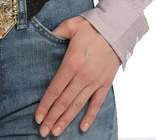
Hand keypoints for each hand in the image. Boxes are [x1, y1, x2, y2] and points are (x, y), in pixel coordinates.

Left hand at [34, 16, 119, 135]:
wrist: (117, 28)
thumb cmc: (92, 25)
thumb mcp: (69, 26)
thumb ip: (55, 33)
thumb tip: (43, 36)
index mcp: (71, 63)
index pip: (55, 89)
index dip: (45, 105)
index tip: (37, 117)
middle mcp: (82, 76)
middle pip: (64, 102)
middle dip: (52, 118)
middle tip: (43, 131)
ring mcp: (95, 81)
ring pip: (78, 105)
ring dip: (66, 120)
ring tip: (56, 132)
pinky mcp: (106, 83)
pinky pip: (97, 103)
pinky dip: (89, 116)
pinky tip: (82, 127)